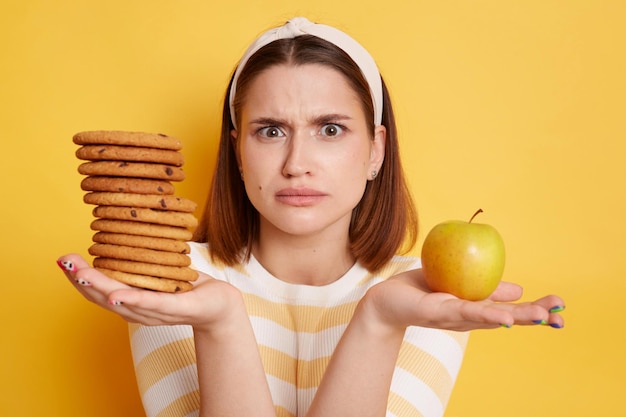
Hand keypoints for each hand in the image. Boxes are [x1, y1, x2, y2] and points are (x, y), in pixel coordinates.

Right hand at [56, 253, 244, 329]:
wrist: (219, 306)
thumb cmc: (187, 287)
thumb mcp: (159, 271)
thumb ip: (139, 258)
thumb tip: (124, 227)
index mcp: (131, 300)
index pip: (99, 290)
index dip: (79, 277)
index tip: (63, 260)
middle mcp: (137, 310)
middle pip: (103, 296)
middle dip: (81, 279)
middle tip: (65, 261)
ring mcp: (155, 312)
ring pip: (122, 300)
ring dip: (100, 286)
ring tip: (82, 272)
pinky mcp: (175, 309)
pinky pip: (151, 304)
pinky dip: (133, 300)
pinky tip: (119, 294)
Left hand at [363, 268, 564, 331]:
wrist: (387, 301)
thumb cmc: (422, 291)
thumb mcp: (459, 283)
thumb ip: (488, 288)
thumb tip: (520, 289)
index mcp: (476, 309)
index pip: (511, 311)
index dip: (535, 311)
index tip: (560, 308)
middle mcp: (469, 318)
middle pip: (506, 319)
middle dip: (534, 318)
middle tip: (561, 317)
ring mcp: (454, 318)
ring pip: (490, 318)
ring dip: (517, 318)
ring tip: (542, 317)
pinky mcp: (438, 313)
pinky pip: (464, 311)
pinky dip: (485, 313)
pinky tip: (504, 317)